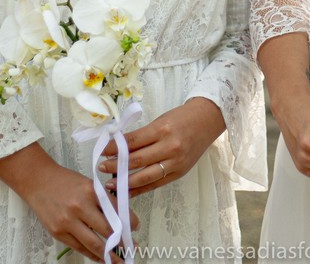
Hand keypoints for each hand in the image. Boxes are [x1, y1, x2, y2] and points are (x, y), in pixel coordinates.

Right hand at [0, 143, 137, 261]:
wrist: (38, 182)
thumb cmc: (65, 182)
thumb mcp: (88, 184)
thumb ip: (103, 200)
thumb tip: (121, 218)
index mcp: (91, 192)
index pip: (116, 210)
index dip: (129, 222)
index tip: (136, 228)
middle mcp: (80, 207)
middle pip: (107, 230)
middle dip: (122, 241)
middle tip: (132, 247)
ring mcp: (68, 222)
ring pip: (93, 243)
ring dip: (109, 254)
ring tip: (119, 259)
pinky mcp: (58, 233)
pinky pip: (79, 248)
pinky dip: (91, 255)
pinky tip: (101, 257)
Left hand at [97, 98, 225, 197]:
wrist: (208, 120)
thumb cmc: (181, 118)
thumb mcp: (160, 121)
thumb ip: (142, 135)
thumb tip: (119, 147)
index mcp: (162, 130)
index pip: (133, 142)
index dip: (115, 148)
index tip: (102, 151)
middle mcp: (169, 147)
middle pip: (137, 160)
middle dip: (116, 166)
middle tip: (101, 168)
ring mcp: (176, 162)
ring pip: (146, 177)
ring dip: (126, 182)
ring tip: (111, 183)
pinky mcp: (180, 172)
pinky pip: (157, 184)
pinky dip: (141, 189)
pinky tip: (128, 190)